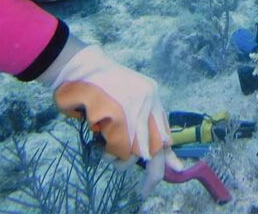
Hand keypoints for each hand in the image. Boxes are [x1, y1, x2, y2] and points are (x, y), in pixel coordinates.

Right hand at [52, 45, 180, 196]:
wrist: (81, 67)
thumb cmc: (101, 84)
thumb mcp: (130, 96)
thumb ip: (143, 117)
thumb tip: (155, 151)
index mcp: (152, 95)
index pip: (165, 129)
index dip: (169, 154)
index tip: (176, 169)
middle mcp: (147, 101)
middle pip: (156, 146)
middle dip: (152, 172)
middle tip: (146, 189)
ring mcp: (132, 108)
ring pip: (134, 150)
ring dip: (120, 159)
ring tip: (109, 153)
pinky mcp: (116, 115)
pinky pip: (118, 147)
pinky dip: (110, 151)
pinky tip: (103, 144)